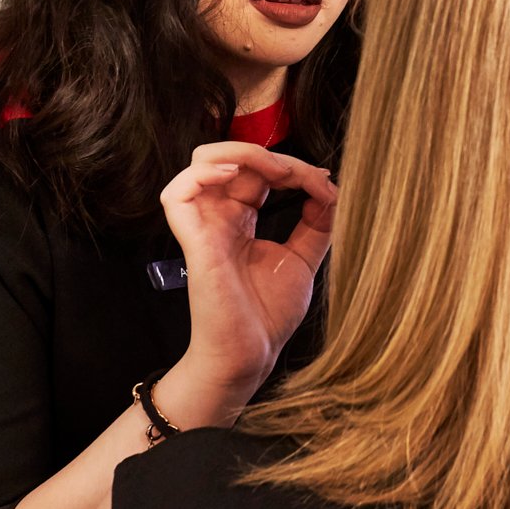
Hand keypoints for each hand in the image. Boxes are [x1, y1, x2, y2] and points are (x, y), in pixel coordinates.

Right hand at [158, 142, 335, 418]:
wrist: (251, 355)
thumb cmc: (268, 315)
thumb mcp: (303, 258)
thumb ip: (317, 221)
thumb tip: (330, 186)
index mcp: (239, 220)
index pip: (257, 171)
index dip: (291, 165)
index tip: (325, 184)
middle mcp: (218, 217)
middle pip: (230, 157)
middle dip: (271, 154)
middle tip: (302, 175)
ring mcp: (203, 227)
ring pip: (202, 161)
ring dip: (243, 153)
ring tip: (278, 171)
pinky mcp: (194, 241)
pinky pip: (179, 193)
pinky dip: (206, 173)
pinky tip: (237, 174)